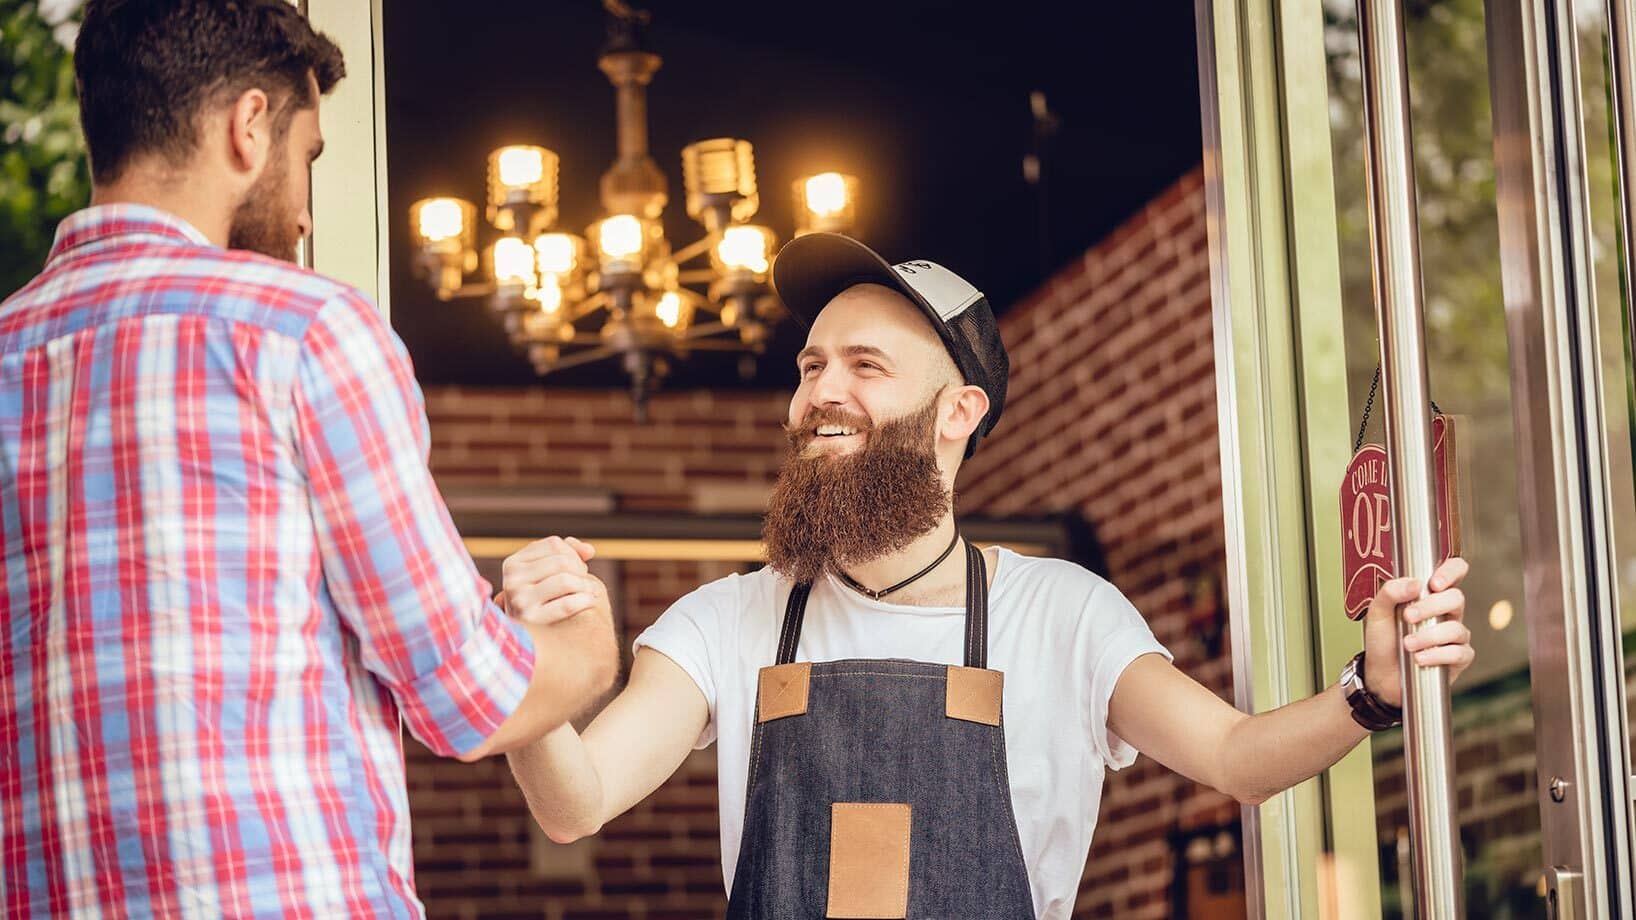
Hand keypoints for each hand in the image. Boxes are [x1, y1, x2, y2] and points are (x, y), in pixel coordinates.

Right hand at [501, 536, 602, 625]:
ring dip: (586, 585)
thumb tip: (589, 551)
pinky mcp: (532, 620)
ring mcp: (520, 601)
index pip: (554, 544)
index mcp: (512, 564)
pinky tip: (591, 601)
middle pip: (561, 561)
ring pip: (566, 580)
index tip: (578, 568)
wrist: (530, 637)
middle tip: (585, 582)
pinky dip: (585, 600)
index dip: (573, 553)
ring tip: (592, 591)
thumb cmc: (543, 598)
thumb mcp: (546, 572)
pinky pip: (568, 604)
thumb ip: (568, 552)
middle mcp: (512, 581)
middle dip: (580, 570)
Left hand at [1362, 556, 1471, 707]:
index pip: (1454, 571)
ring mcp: (1455, 636)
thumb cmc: (1382, 640)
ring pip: (1457, 628)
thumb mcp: (1377, 613)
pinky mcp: (1458, 658)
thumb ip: (1390, 591)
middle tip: (1407, 617)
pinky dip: (1438, 655)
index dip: (1451, 571)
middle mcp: (1447, 613)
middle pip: (1456, 598)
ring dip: (1429, 636)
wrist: (1380, 675)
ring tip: (1407, 644)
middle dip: (1430, 607)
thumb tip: (1416, 584)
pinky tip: (1420, 659)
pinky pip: (1460, 653)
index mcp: (1430, 595)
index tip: (1434, 583)